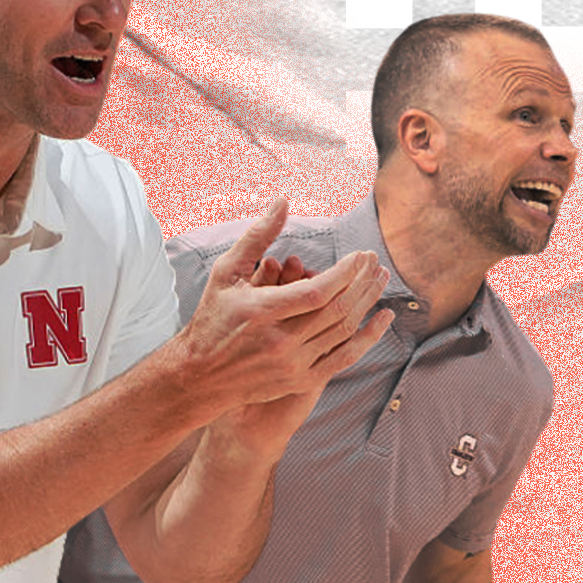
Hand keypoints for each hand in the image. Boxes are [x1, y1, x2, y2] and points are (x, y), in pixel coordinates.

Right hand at [178, 197, 392, 411]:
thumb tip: (282, 201)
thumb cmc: (212, 318)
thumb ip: (257, 237)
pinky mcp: (300, 382)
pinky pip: (345, 357)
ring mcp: (292, 365)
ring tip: (379, 280)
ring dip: (367, 303)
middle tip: (373, 261)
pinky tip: (382, 318)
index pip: (316, 292)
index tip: (359, 255)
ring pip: (344, 331)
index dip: (344, 273)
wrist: (201, 376)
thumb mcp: (226, 273)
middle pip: (336, 310)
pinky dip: (368, 337)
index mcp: (260, 313)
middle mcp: (279, 342)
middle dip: (361, 282)